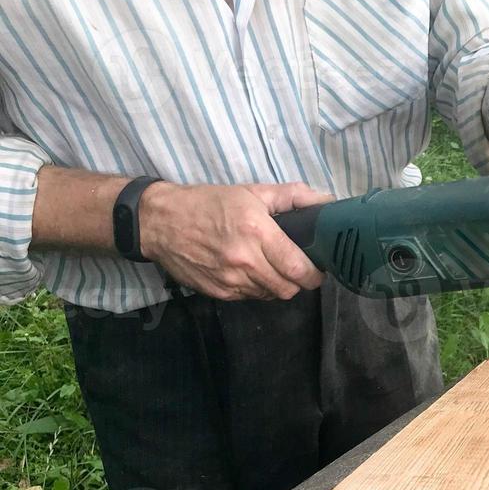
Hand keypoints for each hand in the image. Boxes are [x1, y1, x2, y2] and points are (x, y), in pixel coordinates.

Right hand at [139, 182, 333, 300]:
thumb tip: (327, 202)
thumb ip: (293, 197)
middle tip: (297, 269)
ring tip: (272, 268)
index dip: (314, 274)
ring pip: (271, 295)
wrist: (160, 222)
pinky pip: (250, 297)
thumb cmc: (209, 203)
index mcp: (257, 233)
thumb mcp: (252, 192)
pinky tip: (250, 272)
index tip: (317, 268)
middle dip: (299, 281)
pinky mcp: (218, 293)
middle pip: (288, 288)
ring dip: (277, 285)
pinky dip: (257, 289)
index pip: (298, 269)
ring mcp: (230, 280)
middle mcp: (245, 261)